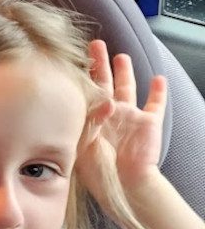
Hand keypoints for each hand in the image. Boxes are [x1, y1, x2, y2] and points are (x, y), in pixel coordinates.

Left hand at [78, 40, 166, 195]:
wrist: (124, 184)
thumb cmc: (98, 169)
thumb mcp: (84, 142)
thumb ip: (90, 120)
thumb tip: (105, 100)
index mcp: (88, 118)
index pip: (82, 91)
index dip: (79, 75)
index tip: (70, 57)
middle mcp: (108, 115)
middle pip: (103, 82)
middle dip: (98, 63)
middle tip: (94, 44)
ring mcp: (128, 117)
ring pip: (127, 87)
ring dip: (124, 71)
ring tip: (120, 55)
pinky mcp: (148, 122)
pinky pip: (155, 103)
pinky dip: (158, 91)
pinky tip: (158, 78)